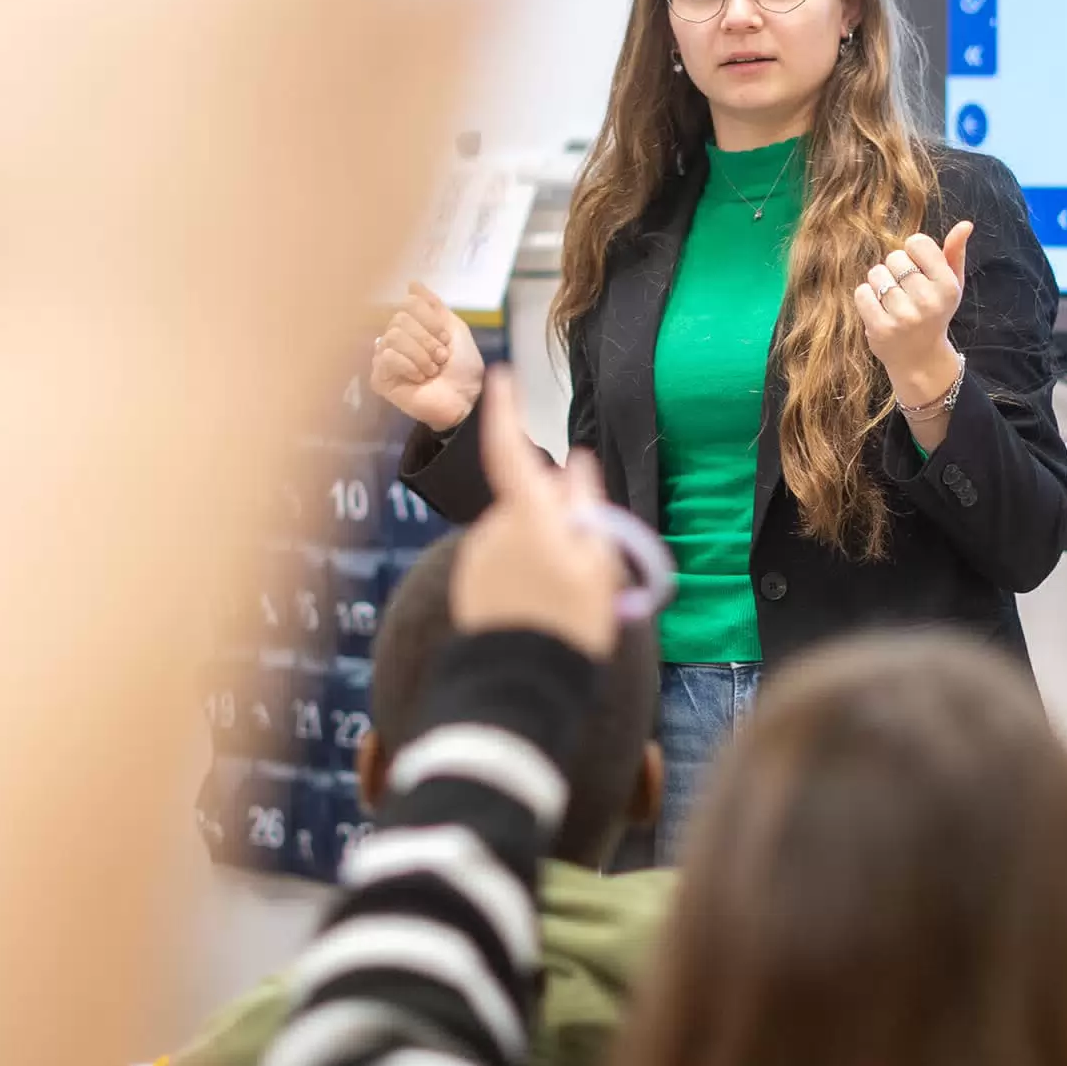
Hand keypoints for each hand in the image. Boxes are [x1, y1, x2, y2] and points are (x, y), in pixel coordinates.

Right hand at [371, 282, 483, 431]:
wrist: (466, 399)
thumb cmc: (463, 367)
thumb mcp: (455, 329)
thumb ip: (434, 305)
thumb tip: (412, 283)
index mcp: (412, 325)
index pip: (408, 303)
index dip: (431, 320)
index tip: (446, 339)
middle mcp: (395, 338)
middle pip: (399, 319)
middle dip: (427, 339)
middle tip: (441, 357)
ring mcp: (385, 358)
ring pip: (393, 336)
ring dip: (421, 354)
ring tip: (432, 369)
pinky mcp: (380, 378)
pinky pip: (388, 357)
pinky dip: (410, 366)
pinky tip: (420, 379)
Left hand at [454, 372, 620, 657]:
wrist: (519, 687)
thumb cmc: (570, 625)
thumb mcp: (596, 565)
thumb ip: (586, 508)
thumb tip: (577, 466)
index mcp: (525, 519)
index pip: (507, 451)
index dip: (502, 412)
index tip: (500, 377)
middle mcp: (493, 531)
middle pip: (527, 502)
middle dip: (551, 514)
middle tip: (586, 558)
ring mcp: (478, 558)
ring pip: (517, 534)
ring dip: (539, 547)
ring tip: (565, 596)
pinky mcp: (469, 584)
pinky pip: (502, 562)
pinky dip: (523, 571)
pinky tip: (541, 606)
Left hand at [854, 221, 972, 405]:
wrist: (921, 359)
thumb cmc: (935, 314)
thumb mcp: (951, 284)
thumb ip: (955, 253)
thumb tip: (965, 224)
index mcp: (947, 285)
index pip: (917, 242)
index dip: (913, 253)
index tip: (918, 270)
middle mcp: (928, 301)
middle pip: (894, 257)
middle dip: (896, 269)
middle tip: (905, 290)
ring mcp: (903, 316)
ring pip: (876, 273)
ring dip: (880, 283)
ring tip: (892, 300)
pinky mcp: (880, 328)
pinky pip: (861, 293)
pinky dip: (866, 297)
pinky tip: (879, 309)